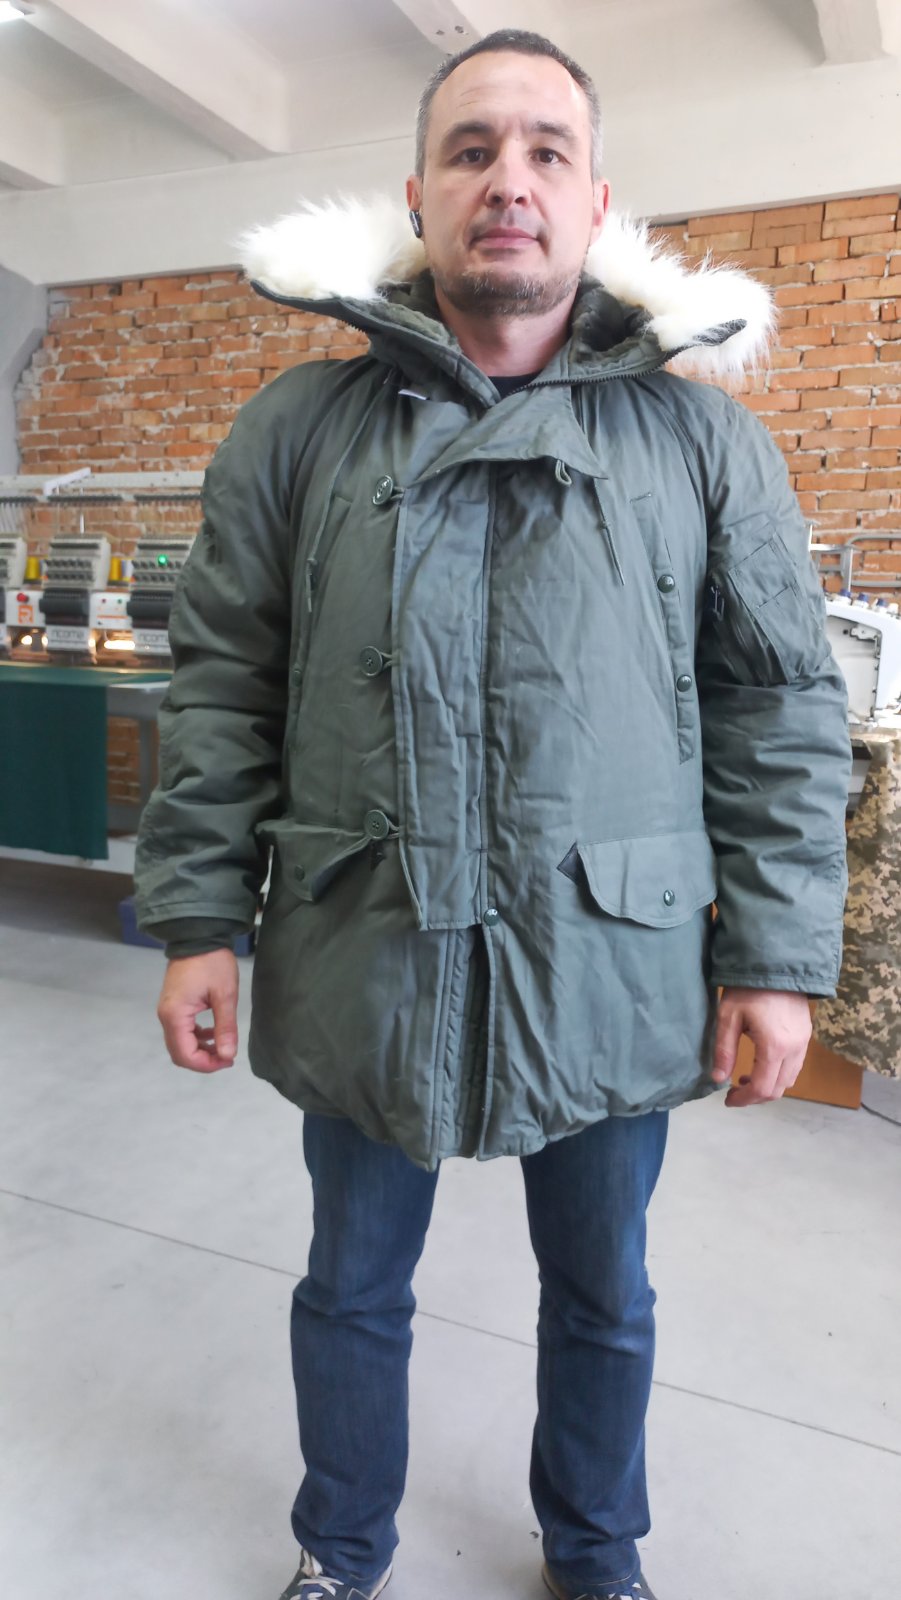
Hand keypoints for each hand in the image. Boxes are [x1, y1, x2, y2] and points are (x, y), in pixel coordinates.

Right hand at [157, 949, 239, 1072]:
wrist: (198, 935)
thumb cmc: (213, 962)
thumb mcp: (225, 995)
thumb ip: (225, 1028)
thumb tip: (227, 1056)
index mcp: (175, 1015)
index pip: (185, 1055)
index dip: (206, 1065)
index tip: (228, 1060)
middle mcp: (166, 1016)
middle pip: (179, 1053)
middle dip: (203, 1060)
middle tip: (227, 1057)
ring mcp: (167, 1010)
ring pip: (179, 1043)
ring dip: (200, 1050)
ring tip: (224, 1047)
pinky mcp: (173, 1005)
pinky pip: (181, 1031)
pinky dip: (196, 1037)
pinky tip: (213, 1033)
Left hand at [711, 987, 811, 1107]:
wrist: (776, 963)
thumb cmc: (748, 988)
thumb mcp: (728, 1017)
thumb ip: (724, 1050)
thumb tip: (718, 1079)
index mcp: (774, 1047)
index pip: (762, 1088)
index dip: (744, 1099)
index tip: (728, 1099)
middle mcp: (794, 1050)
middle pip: (778, 1089)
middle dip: (755, 1096)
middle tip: (735, 1090)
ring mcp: (804, 1043)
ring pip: (790, 1080)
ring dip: (769, 1086)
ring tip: (746, 1077)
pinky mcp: (806, 1036)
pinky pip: (796, 1066)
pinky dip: (779, 1074)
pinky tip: (762, 1064)